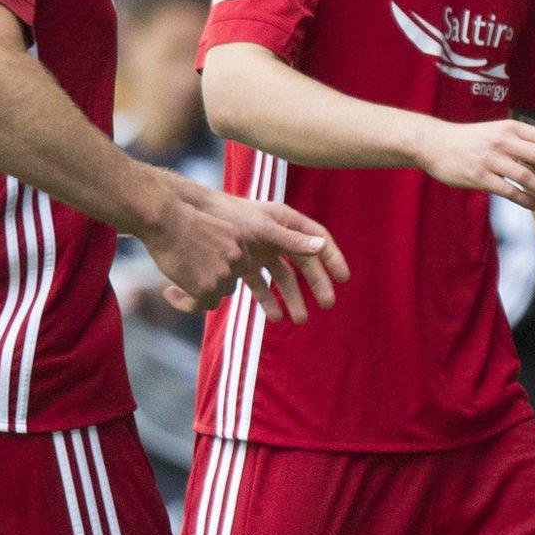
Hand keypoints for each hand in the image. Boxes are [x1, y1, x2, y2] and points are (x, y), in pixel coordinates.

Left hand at [156, 185, 350, 321]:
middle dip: (316, 283)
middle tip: (328, 304)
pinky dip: (267, 300)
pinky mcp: (244, 263)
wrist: (190, 216)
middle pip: (304, 261)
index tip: (343, 278)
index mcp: (285, 220)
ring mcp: (261, 250)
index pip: (318, 238)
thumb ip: (290, 239)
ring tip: (300, 319)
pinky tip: (274, 316)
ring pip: (283, 277)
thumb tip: (321, 246)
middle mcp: (277, 235)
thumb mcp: (261, 228)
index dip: (333, 257)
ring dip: (292, 297)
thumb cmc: (227, 214)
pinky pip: (261, 284)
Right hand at [413, 119, 534, 210]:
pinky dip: (527, 201)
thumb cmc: (472, 140)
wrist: (435, 144)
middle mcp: (503, 141)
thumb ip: (522, 143)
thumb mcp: (498, 132)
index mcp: (511, 127)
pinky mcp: (479, 177)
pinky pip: (509, 192)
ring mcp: (490, 159)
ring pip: (528, 177)